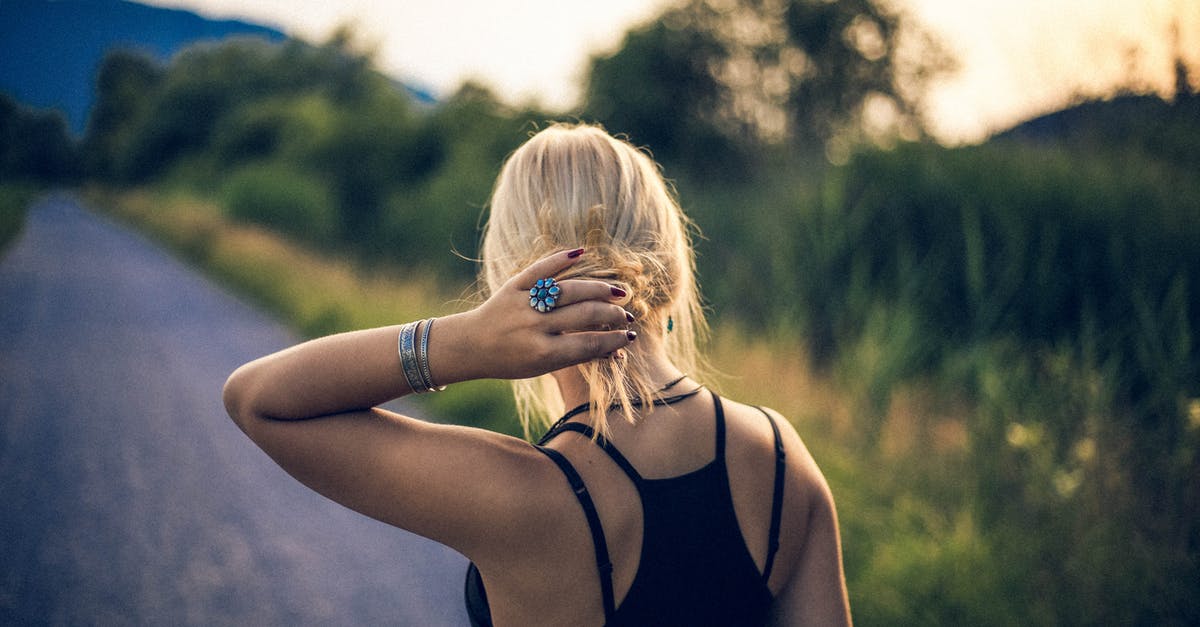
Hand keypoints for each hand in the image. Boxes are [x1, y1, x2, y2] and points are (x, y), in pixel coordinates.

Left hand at [449, 249, 635, 380]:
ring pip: (568, 290)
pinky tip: (582, 253)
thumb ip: (576, 355)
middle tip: (627, 315)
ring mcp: (523, 304)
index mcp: (542, 353)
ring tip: (617, 293)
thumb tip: (616, 350)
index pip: (588, 343)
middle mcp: (533, 327)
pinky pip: (539, 269)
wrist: (470, 345)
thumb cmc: (513, 360)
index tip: (629, 337)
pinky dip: (560, 258)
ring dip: (598, 289)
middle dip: (611, 315)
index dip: (613, 340)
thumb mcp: (543, 367)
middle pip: (584, 314)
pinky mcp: (513, 286)